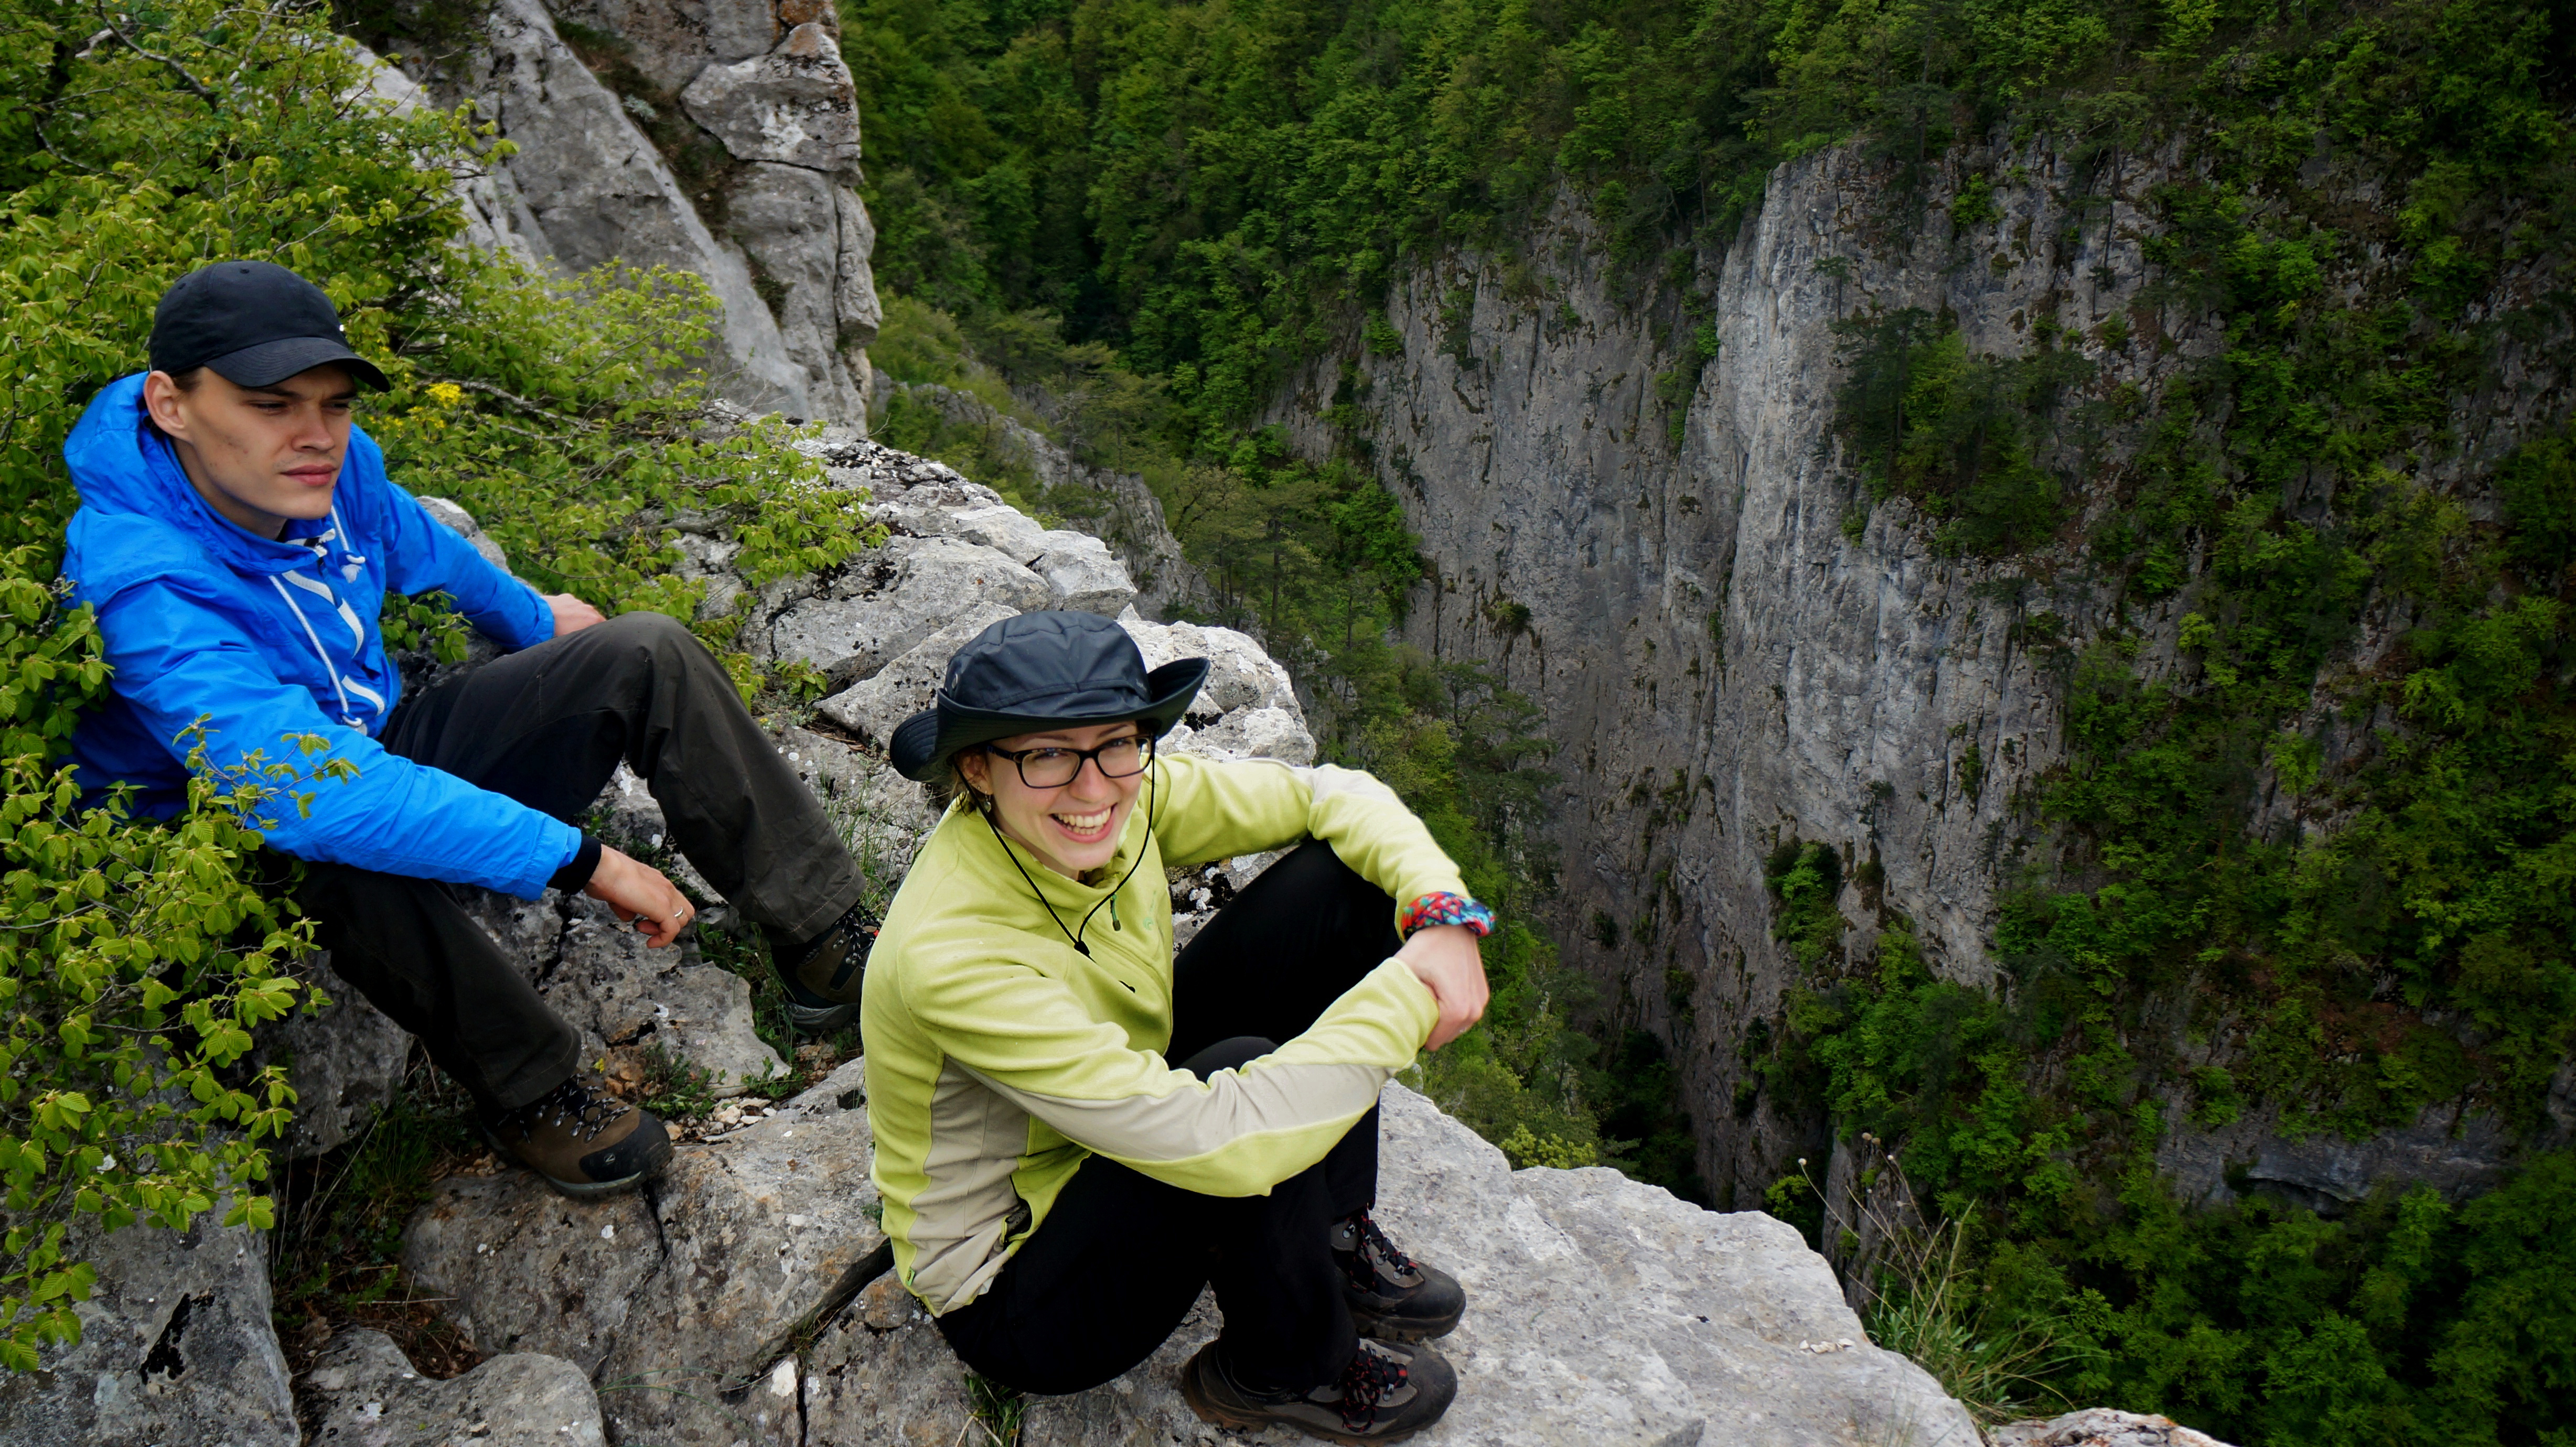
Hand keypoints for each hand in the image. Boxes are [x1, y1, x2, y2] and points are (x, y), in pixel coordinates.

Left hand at [546, 593, 605, 635]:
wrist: (540, 617)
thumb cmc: (557, 632)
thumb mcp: (574, 639)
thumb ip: (585, 637)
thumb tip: (587, 640)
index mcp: (593, 620)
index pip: (603, 626)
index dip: (597, 632)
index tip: (592, 637)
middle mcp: (589, 608)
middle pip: (592, 617)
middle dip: (587, 623)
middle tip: (576, 631)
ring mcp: (578, 602)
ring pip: (581, 610)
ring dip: (576, 615)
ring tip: (565, 623)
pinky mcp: (567, 597)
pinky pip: (571, 604)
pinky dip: (567, 608)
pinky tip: (559, 614)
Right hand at [582, 844, 693, 947]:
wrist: (602, 868)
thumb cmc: (604, 876)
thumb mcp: (618, 893)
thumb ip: (628, 906)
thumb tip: (630, 916)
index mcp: (656, 881)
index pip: (672, 901)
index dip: (662, 916)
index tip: (643, 921)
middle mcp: (665, 886)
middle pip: (684, 910)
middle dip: (667, 923)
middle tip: (645, 925)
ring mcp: (666, 895)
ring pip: (682, 919)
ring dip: (664, 930)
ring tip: (642, 928)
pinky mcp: (662, 907)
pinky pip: (672, 930)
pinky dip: (663, 940)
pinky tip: (650, 943)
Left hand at [1397, 923, 1488, 1049]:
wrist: (1453, 924)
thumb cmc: (1430, 944)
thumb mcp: (1408, 966)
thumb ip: (1398, 991)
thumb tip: (1386, 1013)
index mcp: (1458, 1006)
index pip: (1437, 1039)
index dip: (1421, 1039)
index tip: (1408, 1034)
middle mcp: (1474, 1008)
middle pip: (1448, 1036)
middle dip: (1431, 1032)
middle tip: (1414, 1020)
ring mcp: (1481, 1001)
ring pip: (1458, 1027)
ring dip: (1442, 1025)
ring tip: (1426, 1011)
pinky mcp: (1482, 995)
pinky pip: (1466, 1016)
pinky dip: (1453, 1015)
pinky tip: (1439, 1004)